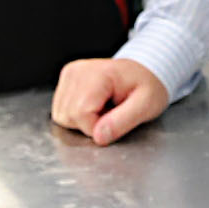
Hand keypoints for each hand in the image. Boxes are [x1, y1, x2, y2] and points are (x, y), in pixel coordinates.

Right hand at [50, 56, 169, 145]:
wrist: (144, 70)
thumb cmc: (147, 85)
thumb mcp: (147, 106)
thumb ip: (123, 122)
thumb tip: (98, 137)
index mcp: (98, 74)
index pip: (81, 114)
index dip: (97, 128)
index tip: (115, 119)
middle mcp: (78, 72)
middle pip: (68, 116)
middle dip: (89, 124)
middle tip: (111, 113)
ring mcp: (70, 74)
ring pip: (61, 115)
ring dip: (82, 121)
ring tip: (103, 109)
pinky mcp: (66, 79)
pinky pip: (61, 110)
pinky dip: (76, 115)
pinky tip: (93, 106)